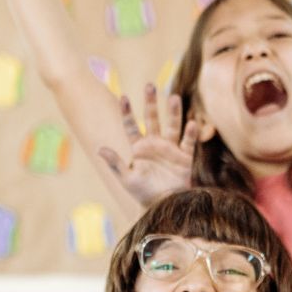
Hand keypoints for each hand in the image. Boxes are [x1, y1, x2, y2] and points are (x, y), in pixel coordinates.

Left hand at [99, 84, 197, 207]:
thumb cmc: (144, 194)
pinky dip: (190, 133)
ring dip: (173, 112)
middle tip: (150, 86)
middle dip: (151, 103)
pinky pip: (188, 142)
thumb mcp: (127, 179)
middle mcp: (155, 144)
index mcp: (139, 148)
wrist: (165, 206)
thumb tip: (100, 149)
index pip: (131, 125)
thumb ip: (115, 163)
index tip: (123, 97)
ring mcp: (171, 149)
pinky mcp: (185, 157)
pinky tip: (192, 123)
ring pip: (172, 125)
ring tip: (173, 97)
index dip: (127, 112)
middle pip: (152, 118)